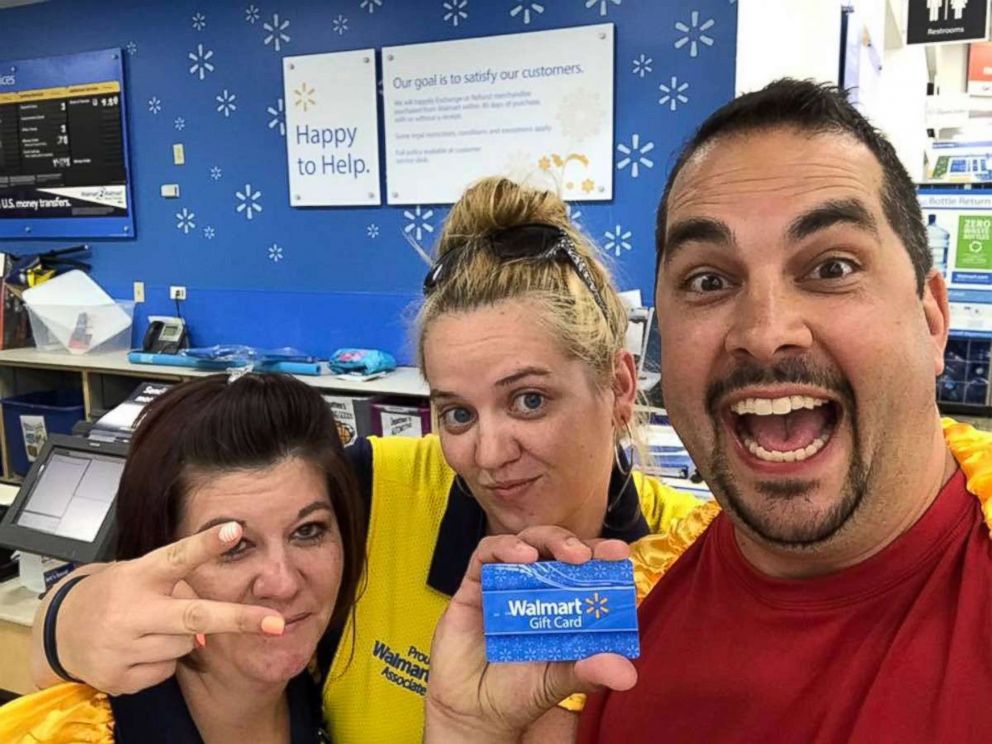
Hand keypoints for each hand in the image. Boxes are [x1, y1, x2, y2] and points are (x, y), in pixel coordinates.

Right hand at [48, 523, 284, 694]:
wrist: (59, 631)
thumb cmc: (117, 594)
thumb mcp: (140, 576)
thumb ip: (178, 589)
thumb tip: (212, 630)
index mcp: (139, 575)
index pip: (177, 556)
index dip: (207, 545)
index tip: (235, 530)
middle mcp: (130, 610)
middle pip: (195, 617)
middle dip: (239, 619)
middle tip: (277, 622)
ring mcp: (122, 646)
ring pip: (186, 646)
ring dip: (182, 638)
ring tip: (150, 627)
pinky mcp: (118, 677)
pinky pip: (166, 669)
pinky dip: (161, 660)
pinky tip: (137, 649)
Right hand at [424, 526, 636, 742]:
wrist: (472, 712)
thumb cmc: (518, 693)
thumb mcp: (558, 682)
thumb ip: (588, 673)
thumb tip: (627, 674)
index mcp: (563, 603)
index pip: (585, 568)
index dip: (601, 555)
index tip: (619, 553)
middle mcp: (536, 586)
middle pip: (557, 548)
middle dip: (575, 543)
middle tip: (586, 554)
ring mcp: (505, 582)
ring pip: (527, 541)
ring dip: (547, 540)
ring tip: (563, 554)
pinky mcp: (474, 584)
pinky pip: (486, 553)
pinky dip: (505, 548)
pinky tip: (521, 556)